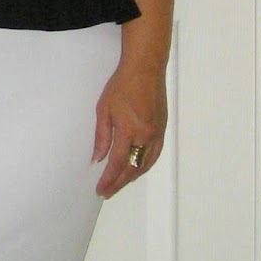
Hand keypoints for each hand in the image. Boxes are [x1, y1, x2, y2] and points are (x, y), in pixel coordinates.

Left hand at [92, 61, 167, 198]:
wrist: (146, 69)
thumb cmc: (122, 85)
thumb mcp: (104, 109)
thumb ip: (102, 137)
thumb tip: (98, 158)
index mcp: (129, 130)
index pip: (118, 163)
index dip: (109, 179)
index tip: (101, 189)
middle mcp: (146, 136)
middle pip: (133, 168)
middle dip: (119, 182)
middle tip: (108, 191)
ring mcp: (157, 133)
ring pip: (145, 164)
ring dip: (132, 177)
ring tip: (119, 184)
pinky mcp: (162, 129)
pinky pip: (154, 155)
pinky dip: (144, 166)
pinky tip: (137, 169)